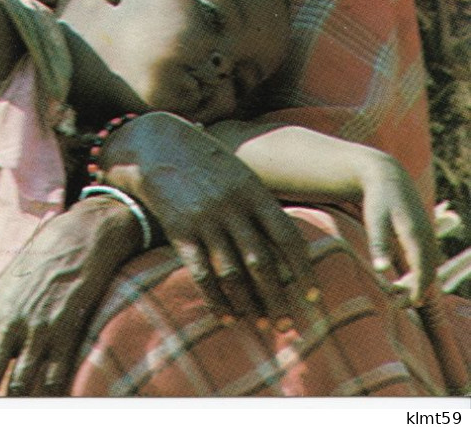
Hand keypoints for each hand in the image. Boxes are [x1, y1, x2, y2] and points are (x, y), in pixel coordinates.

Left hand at [0, 196, 144, 396]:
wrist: (75, 239)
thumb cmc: (35, 264)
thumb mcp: (2, 290)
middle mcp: (7, 324)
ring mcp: (36, 330)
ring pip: (18, 385)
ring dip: (13, 403)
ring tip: (10, 412)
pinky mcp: (64, 332)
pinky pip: (53, 377)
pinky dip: (47, 395)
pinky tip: (44, 402)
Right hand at [102, 112, 317, 321]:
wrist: (157, 143)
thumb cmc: (205, 159)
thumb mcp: (240, 172)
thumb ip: (260, 203)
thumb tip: (287, 242)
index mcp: (253, 191)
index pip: (288, 237)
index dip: (304, 271)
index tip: (313, 298)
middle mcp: (233, 206)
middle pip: (263, 263)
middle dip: (278, 299)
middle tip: (287, 327)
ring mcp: (206, 219)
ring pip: (233, 273)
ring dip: (248, 304)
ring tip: (258, 325)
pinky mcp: (180, 229)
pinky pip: (201, 272)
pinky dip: (215, 299)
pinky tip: (225, 317)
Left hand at [360, 151, 437, 304]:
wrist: (387, 175)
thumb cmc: (378, 199)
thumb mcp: (374, 220)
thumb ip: (379, 245)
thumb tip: (381, 270)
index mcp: (415, 235)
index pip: (423, 271)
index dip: (418, 290)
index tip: (410, 305)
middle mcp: (426, 235)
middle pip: (430, 271)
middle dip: (419, 290)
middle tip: (401, 304)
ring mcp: (428, 232)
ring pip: (431, 264)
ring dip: (421, 281)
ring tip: (402, 294)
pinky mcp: (424, 230)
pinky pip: (428, 256)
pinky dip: (422, 270)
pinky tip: (408, 277)